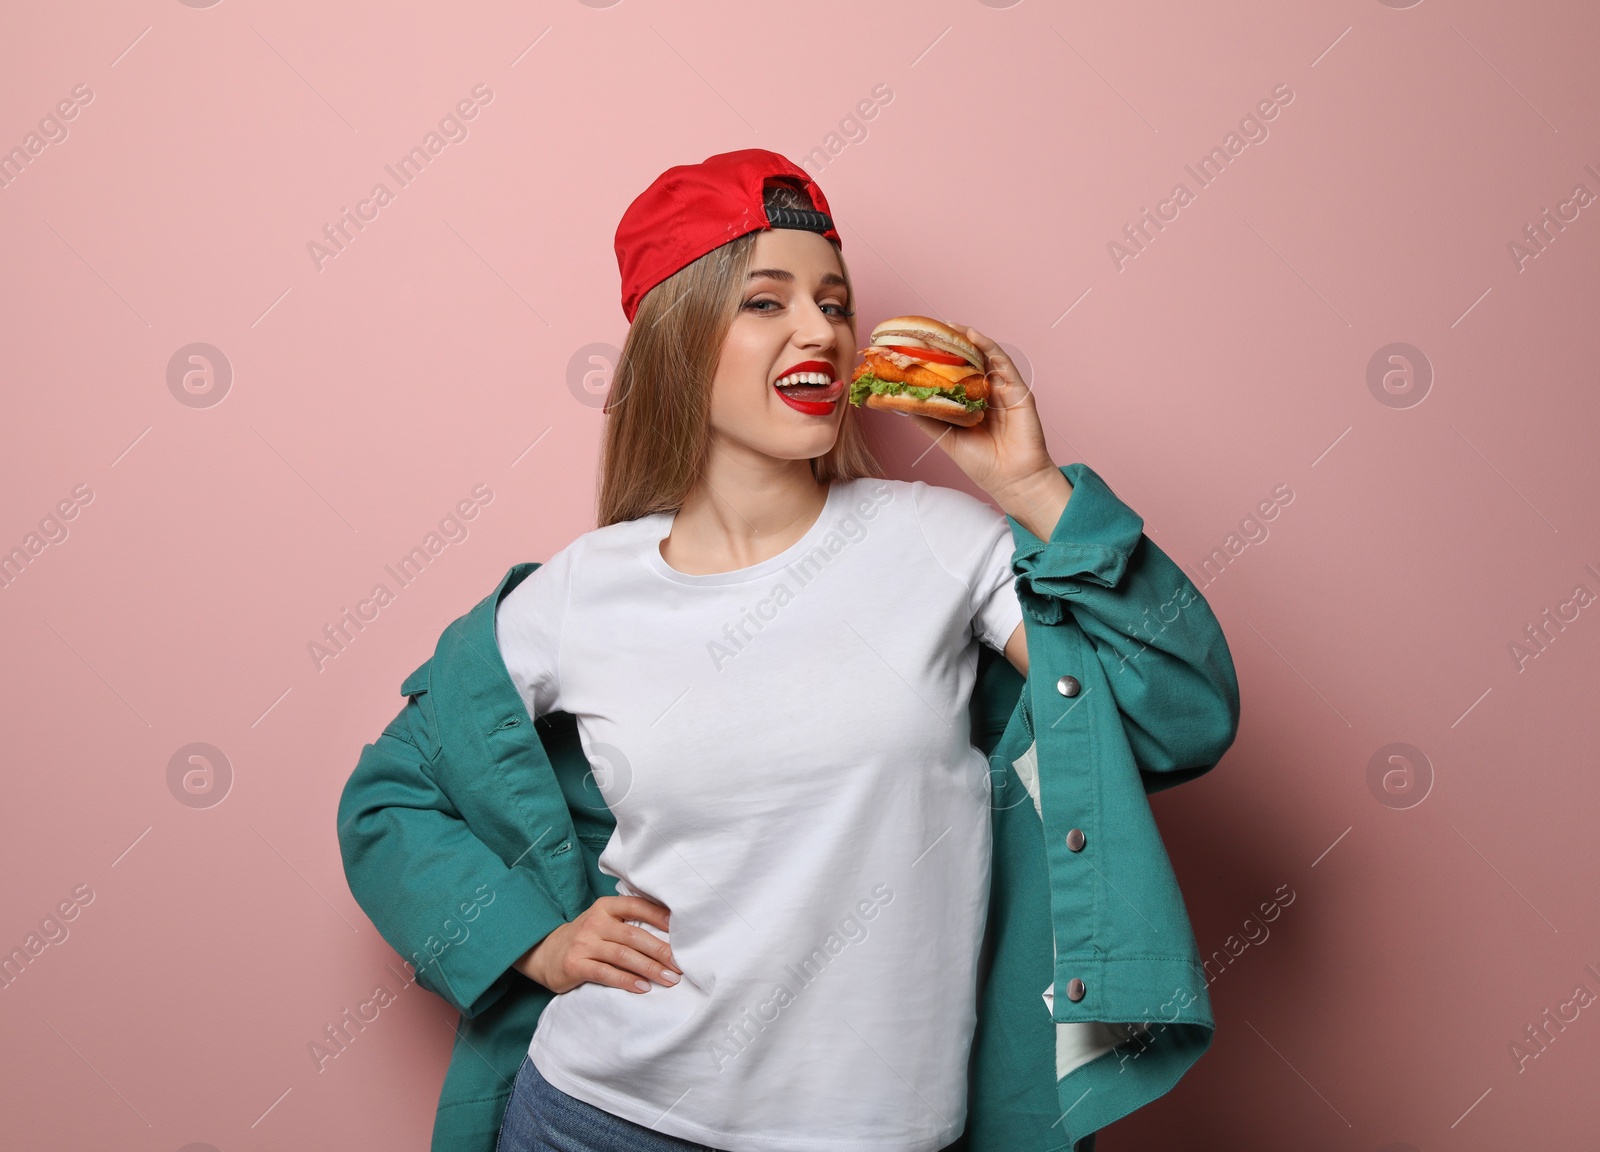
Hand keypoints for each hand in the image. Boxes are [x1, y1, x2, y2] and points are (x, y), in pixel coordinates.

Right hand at [514, 895, 681, 994]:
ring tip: (669, 979)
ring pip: (623, 955)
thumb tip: (671, 932)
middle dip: (661, 951)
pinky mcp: (575, 965)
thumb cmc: (587, 938)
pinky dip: (626, 981)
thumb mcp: (604, 922)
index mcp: (606, 907)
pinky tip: (643, 988)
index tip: (683, 930)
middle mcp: (595, 922)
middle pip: (634, 935)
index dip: (661, 917)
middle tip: (681, 964)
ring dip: (649, 969)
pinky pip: (606, 973)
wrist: (546, 953)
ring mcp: (584, 943)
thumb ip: (629, 922)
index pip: (637, 906)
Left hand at [895, 324, 1071, 538]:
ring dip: (968, 339)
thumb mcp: (946, 437)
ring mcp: (1003, 390)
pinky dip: (988, 348)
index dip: (939, 358)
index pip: (954, 373)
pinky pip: (1003, 363)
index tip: (919, 345)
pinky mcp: (1018, 391)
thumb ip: (927, 418)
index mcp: (971, 403)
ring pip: (986, 357)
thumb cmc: (982, 463)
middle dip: (951, 343)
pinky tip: (973, 337)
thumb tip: (901, 402)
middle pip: (969, 360)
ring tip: (949, 326)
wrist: (1011, 480)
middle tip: (931, 328)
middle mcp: (988, 393)